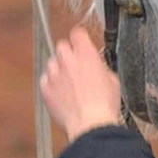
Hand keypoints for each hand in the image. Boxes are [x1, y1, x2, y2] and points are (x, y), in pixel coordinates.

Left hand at [41, 25, 123, 141]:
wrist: (90, 124)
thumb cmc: (103, 106)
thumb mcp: (112, 81)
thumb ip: (100, 67)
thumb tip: (97, 68)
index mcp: (86, 54)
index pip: (77, 33)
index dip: (79, 37)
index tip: (80, 41)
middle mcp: (67, 60)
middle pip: (62, 46)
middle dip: (68, 54)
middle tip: (75, 66)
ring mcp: (54, 73)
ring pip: (52, 63)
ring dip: (59, 69)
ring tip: (69, 84)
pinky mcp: (45, 88)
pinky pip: (45, 79)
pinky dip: (51, 84)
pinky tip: (61, 94)